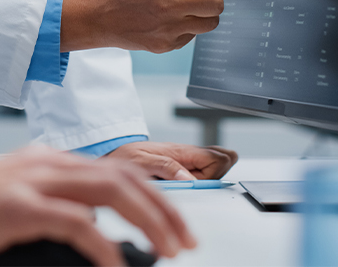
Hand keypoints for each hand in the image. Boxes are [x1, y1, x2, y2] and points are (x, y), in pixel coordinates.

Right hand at [0, 146, 195, 266]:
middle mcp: (46, 161)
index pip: (115, 167)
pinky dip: (103, 245)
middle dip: (163, 206)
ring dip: (147, 219)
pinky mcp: (17, 205)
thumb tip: (94, 228)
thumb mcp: (16, 200)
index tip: (176, 215)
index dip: (152, 189)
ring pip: (109, 190)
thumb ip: (55, 204)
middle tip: (186, 239)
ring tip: (169, 249)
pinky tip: (117, 265)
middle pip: (122, 175)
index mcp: (48, 159)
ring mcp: (33, 179)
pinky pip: (76, 222)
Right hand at [61, 0, 251, 51]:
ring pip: (211, 22)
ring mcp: (168, 28)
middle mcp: (169, 5)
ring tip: (186, 9)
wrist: (101, 16)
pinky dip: (188, 27)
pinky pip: (193, 36)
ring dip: (206, 14)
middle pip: (216, 2)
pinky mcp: (167, 45)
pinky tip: (168, 22)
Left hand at [104, 142, 237, 180]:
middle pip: (223, 162)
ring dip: (209, 180)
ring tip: (186, 185)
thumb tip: (190, 178)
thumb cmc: (125, 156)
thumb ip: (165, 167)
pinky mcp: (183, 169)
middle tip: (194, 184)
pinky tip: (187, 186)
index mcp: (182, 151)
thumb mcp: (141, 162)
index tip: (199, 183)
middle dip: (216, 176)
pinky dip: (202, 181)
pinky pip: (205, 173)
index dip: (215, 172)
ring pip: (217, 169)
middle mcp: (188, 155)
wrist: (114, 155)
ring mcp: (187, 162)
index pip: (218, 158)